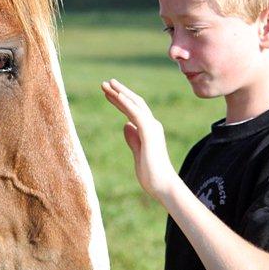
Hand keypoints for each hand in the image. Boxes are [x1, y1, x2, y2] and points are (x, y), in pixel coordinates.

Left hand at [101, 79, 176, 201]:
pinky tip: (117, 95)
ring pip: (135, 104)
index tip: (108, 93)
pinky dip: (127, 103)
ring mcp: (152, 128)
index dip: (120, 101)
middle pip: (134, 103)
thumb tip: (126, 125)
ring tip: (107, 84)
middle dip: (119, 92)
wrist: (164, 186)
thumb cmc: (152, 175)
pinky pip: (136, 114)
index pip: (132, 111)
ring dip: (120, 93)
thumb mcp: (138, 153)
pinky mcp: (149, 133)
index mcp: (149, 131)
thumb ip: (133, 139)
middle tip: (105, 83)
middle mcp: (152, 126)